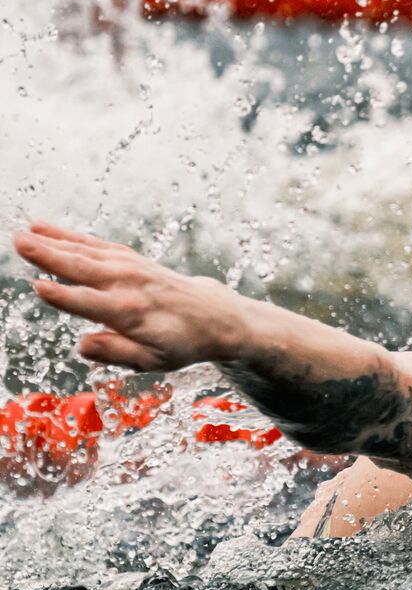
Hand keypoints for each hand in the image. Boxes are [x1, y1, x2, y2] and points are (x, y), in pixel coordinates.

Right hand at [13, 221, 247, 370]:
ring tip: (24, 233)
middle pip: (84, 269)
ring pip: (87, 252)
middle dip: (51, 256)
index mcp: (132, 313)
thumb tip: (83, 346)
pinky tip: (46, 229)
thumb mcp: (153, 360)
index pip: (91, 304)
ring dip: (54, 241)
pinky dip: (71, 236)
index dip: (64, 297)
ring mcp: (131, 268)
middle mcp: (130, 285)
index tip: (38, 287)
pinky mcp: (131, 259)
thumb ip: (117, 353)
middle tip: (19, 243)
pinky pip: (96, 245)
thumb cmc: (180, 343)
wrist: (214, 316)